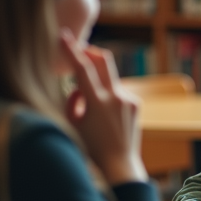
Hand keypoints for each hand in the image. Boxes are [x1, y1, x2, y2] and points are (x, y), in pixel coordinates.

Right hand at [60, 30, 146, 184]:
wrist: (120, 164)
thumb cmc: (92, 147)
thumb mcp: (74, 124)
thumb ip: (74, 101)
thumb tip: (78, 87)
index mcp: (97, 102)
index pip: (82, 69)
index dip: (72, 50)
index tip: (64, 36)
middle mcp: (115, 97)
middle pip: (104, 60)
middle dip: (90, 52)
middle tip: (80, 51)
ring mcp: (128, 99)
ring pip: (109, 79)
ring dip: (98, 83)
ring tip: (92, 108)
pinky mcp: (136, 103)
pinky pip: (118, 92)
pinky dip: (108, 97)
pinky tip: (107, 119)